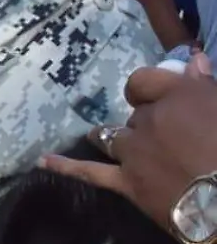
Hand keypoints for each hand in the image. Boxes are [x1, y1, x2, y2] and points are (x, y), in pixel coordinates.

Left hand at [44, 53, 216, 233]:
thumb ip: (207, 84)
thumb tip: (193, 59)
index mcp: (177, 96)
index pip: (145, 80)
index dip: (152, 88)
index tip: (166, 97)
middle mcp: (148, 120)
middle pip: (135, 114)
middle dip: (150, 122)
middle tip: (174, 140)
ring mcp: (133, 152)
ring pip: (112, 137)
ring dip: (116, 138)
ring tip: (120, 142)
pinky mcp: (127, 184)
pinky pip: (89, 173)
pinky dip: (66, 166)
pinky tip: (43, 161)